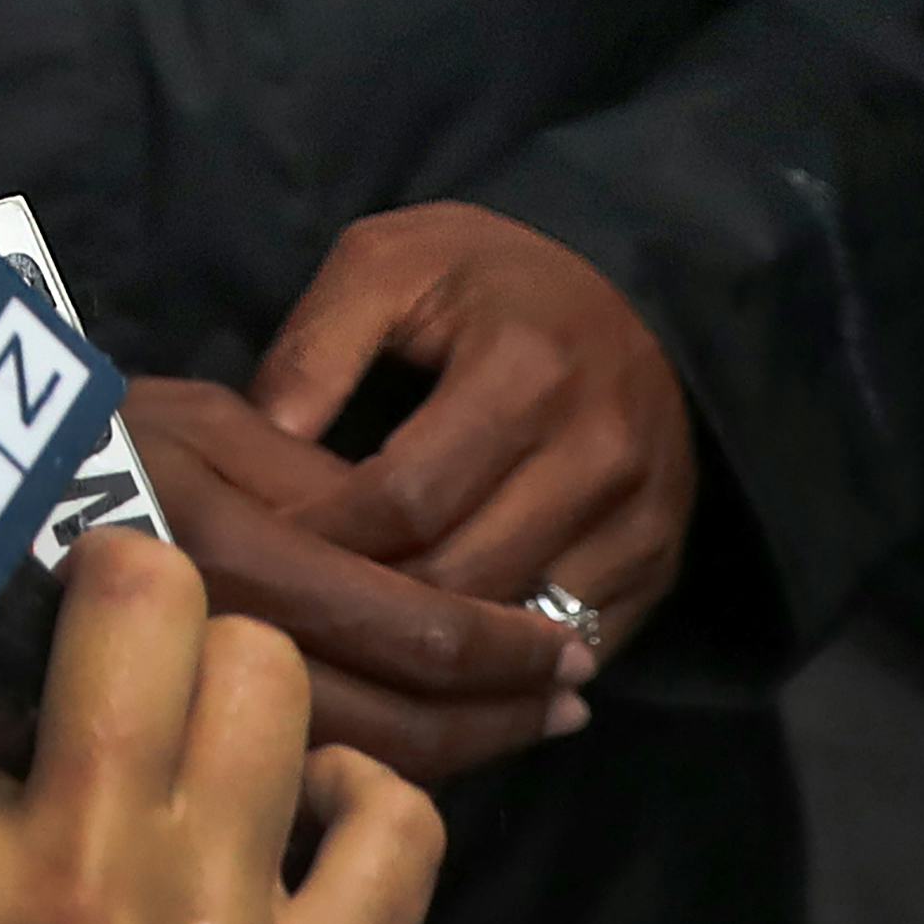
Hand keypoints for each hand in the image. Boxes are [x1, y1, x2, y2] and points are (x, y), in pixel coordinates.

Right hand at [0, 532, 445, 923]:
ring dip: (237, 683)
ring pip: (266, 674)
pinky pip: (397, 826)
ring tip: (213, 731)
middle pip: (144, 599)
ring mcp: (221, 920)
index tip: (5, 741)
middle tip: (121, 650)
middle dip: (130, 594)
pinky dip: (366, 800)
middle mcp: (84, 857)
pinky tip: (317, 812)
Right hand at [119, 375, 584, 781]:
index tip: (568, 645)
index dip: (506, 645)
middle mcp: (222, 648)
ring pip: (364, 766)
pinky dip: (389, 779)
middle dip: (505, 712)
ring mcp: (196, 718)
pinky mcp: (180, 763)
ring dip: (467, 752)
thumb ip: (317, 478)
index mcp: (236, 553)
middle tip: (574, 696)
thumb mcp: (208, 420)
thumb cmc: (90, 445)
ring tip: (530, 727)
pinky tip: (429, 757)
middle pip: (402, 716)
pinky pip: (309, 787)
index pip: (409, 625)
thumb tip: (426, 541)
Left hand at [261, 204, 695, 639]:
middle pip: (462, 574)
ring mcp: (644, 515)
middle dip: (370, 601)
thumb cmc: (481, 275)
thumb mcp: (382, 263)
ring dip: (434, 643)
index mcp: (528, 370)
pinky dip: (506, 660)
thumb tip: (261, 448)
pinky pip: (576, 642)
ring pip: (517, 624)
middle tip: (297, 606)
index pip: (406, 496)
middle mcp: (601, 450)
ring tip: (356, 636)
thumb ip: (316, 348)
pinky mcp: (663, 561)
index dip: (324, 533)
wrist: (619, 290)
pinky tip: (441, 649)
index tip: (260, 549)